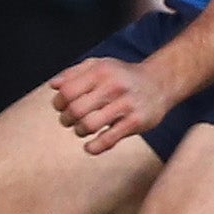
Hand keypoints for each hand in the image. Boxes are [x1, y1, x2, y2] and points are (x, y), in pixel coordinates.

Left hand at [50, 56, 172, 154]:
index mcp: (100, 72)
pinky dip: (94, 147)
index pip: (67, 91)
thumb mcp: (99, 65)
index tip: (61, 107)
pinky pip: (109, 139)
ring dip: (79, 131)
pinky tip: (89, 147)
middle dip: (66, 119)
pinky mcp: (136, 122)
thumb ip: (73, 73)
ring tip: (82, 129)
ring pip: (89, 125)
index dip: (58, 103)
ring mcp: (126, 105)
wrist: (160, 82)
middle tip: (69, 120)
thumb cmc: (121, 75)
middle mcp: (113, 86)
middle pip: (76, 110)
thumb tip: (53, 86)